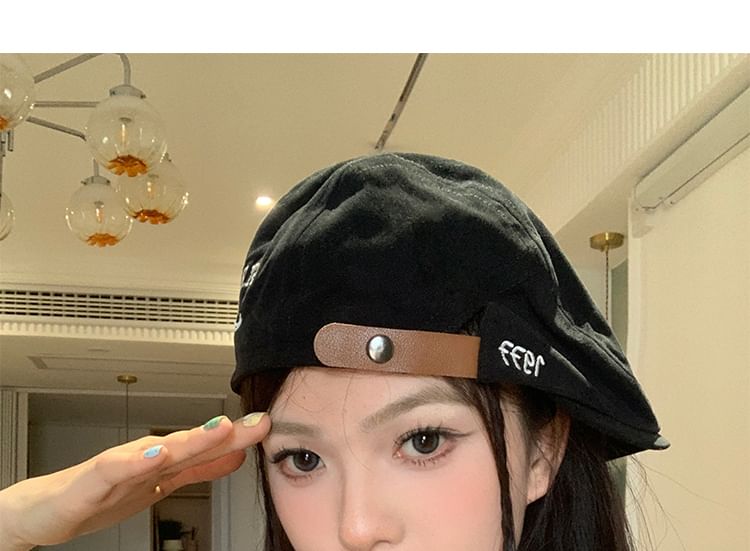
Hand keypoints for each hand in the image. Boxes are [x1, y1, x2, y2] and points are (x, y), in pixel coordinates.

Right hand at [0, 412, 269, 550]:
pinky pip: (113, 471)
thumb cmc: (100, 494)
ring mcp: (117, 469)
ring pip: (157, 452)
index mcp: (163, 462)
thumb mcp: (161, 484)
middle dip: (226, 433)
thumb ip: (198, 469)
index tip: (269, 425)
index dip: (239, 438)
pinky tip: (155, 455)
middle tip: (257, 422)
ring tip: (219, 431)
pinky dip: (134, 462)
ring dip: (189, 440)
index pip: (206, 448)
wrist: (42, 510)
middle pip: (190, 443)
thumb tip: (236, 457)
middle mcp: (145, 459)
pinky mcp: (88, 484)